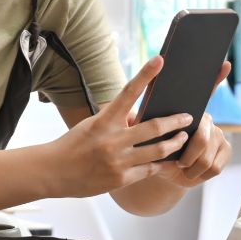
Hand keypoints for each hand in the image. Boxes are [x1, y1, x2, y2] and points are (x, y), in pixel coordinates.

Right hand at [46, 56, 192, 196]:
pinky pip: (149, 170)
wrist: (52, 172)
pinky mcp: (120, 179)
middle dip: (175, 121)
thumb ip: (116, 121)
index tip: (160, 60)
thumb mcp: (93, 125)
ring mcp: (118, 161)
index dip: (145, 75)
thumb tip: (139, 118)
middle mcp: (113, 139)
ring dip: (175, 143)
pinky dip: (162, 164)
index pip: (128, 92)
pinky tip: (172, 160)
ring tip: (184, 138)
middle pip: (154, 127)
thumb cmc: (73, 145)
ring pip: (157, 150)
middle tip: (188, 116)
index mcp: (104, 120)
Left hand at [149, 60, 232, 188]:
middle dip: (187, 152)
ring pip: (206, 154)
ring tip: (180, 168)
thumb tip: (132, 116)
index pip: (203, 90)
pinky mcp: (226, 150)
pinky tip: (189, 174)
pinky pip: (214, 166)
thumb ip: (141, 123)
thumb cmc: (151, 148)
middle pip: (201, 134)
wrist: (166, 171)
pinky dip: (198, 174)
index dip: (215, 77)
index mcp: (187, 109)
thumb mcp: (142, 133)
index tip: (224, 63)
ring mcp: (219, 134)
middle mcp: (207, 118)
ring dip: (190, 165)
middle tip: (177, 160)